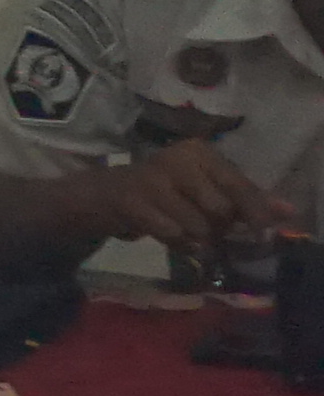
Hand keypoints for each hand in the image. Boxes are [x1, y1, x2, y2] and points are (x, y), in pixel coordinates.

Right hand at [96, 139, 297, 261]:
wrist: (107, 194)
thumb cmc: (168, 191)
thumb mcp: (208, 188)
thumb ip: (247, 198)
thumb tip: (288, 211)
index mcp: (200, 151)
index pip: (239, 184)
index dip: (255, 212)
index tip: (262, 234)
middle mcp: (176, 158)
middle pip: (220, 210)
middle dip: (217, 227)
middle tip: (207, 227)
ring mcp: (151, 179)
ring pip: (197, 226)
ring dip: (196, 238)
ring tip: (185, 230)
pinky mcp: (131, 201)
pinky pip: (171, 234)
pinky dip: (177, 243)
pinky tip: (169, 235)